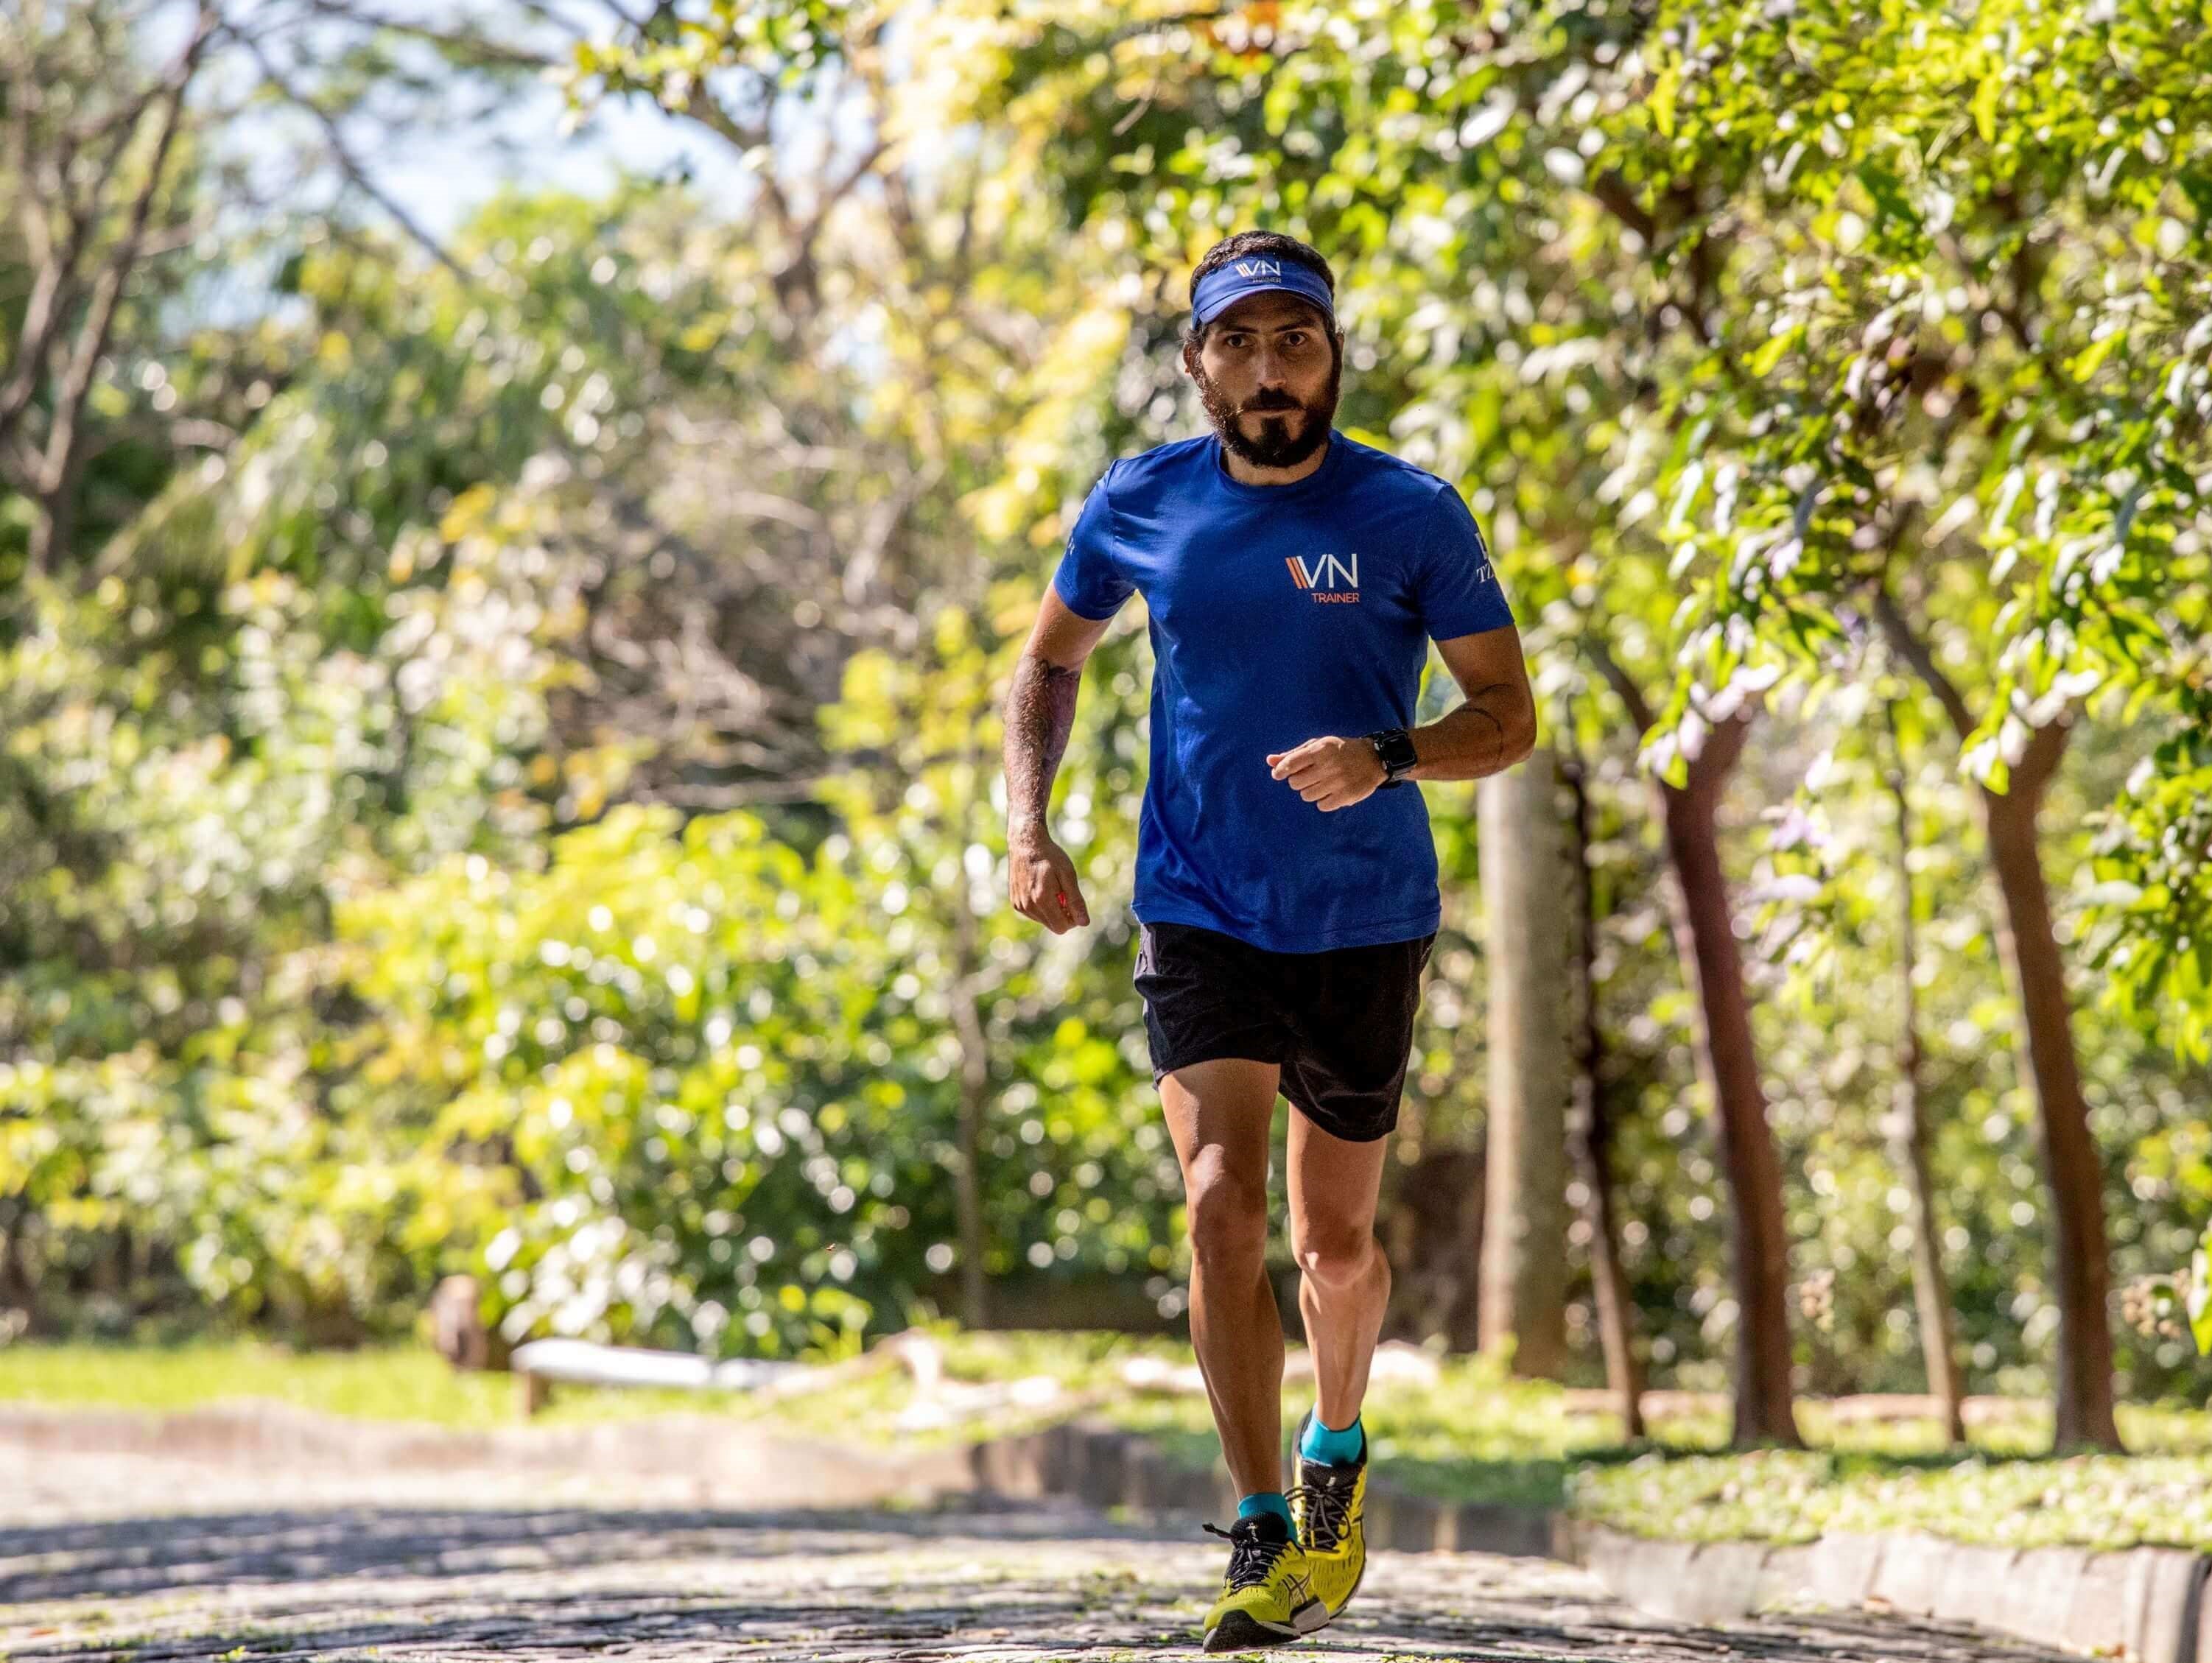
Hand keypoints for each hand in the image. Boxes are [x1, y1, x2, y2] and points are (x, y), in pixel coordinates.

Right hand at [1008, 828, 1090, 932]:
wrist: (1026, 844)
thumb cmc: (1050, 857)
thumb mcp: (1068, 875)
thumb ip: (1076, 900)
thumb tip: (1084, 923)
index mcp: (1042, 899)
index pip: (1062, 927)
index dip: (1073, 919)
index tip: (1075, 903)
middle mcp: (1028, 906)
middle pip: (1053, 926)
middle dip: (1063, 914)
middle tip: (1064, 893)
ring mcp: (1020, 905)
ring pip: (1044, 921)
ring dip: (1052, 910)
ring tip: (1052, 888)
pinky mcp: (1016, 903)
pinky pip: (1035, 914)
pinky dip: (1042, 906)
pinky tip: (1041, 888)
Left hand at [1266, 735, 1387, 811]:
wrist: (1373, 758)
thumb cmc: (1340, 750)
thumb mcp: (1318, 745)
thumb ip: (1293, 755)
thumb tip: (1270, 761)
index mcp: (1320, 749)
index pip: (1291, 763)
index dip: (1280, 771)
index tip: (1278, 775)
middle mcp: (1329, 765)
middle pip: (1295, 783)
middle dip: (1298, 781)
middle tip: (1310, 776)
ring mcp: (1338, 782)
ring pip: (1307, 796)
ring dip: (1311, 791)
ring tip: (1323, 783)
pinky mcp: (1346, 796)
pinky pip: (1322, 806)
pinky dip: (1323, 801)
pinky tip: (1332, 792)